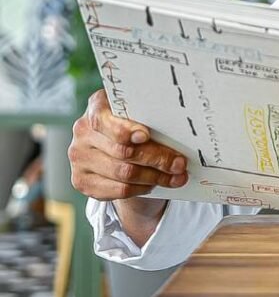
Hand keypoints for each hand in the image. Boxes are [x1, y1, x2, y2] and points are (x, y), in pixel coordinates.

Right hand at [69, 89, 187, 201]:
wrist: (114, 146)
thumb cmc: (134, 125)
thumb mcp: (140, 115)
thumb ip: (151, 120)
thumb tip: (181, 136)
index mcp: (97, 106)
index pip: (106, 120)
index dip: (125, 129)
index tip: (146, 136)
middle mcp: (83, 131)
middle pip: (122, 150)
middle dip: (157, 158)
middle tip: (180, 164)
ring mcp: (79, 157)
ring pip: (124, 172)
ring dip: (155, 177)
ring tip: (176, 177)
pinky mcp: (81, 180)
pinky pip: (118, 189)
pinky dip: (141, 188)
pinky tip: (154, 184)